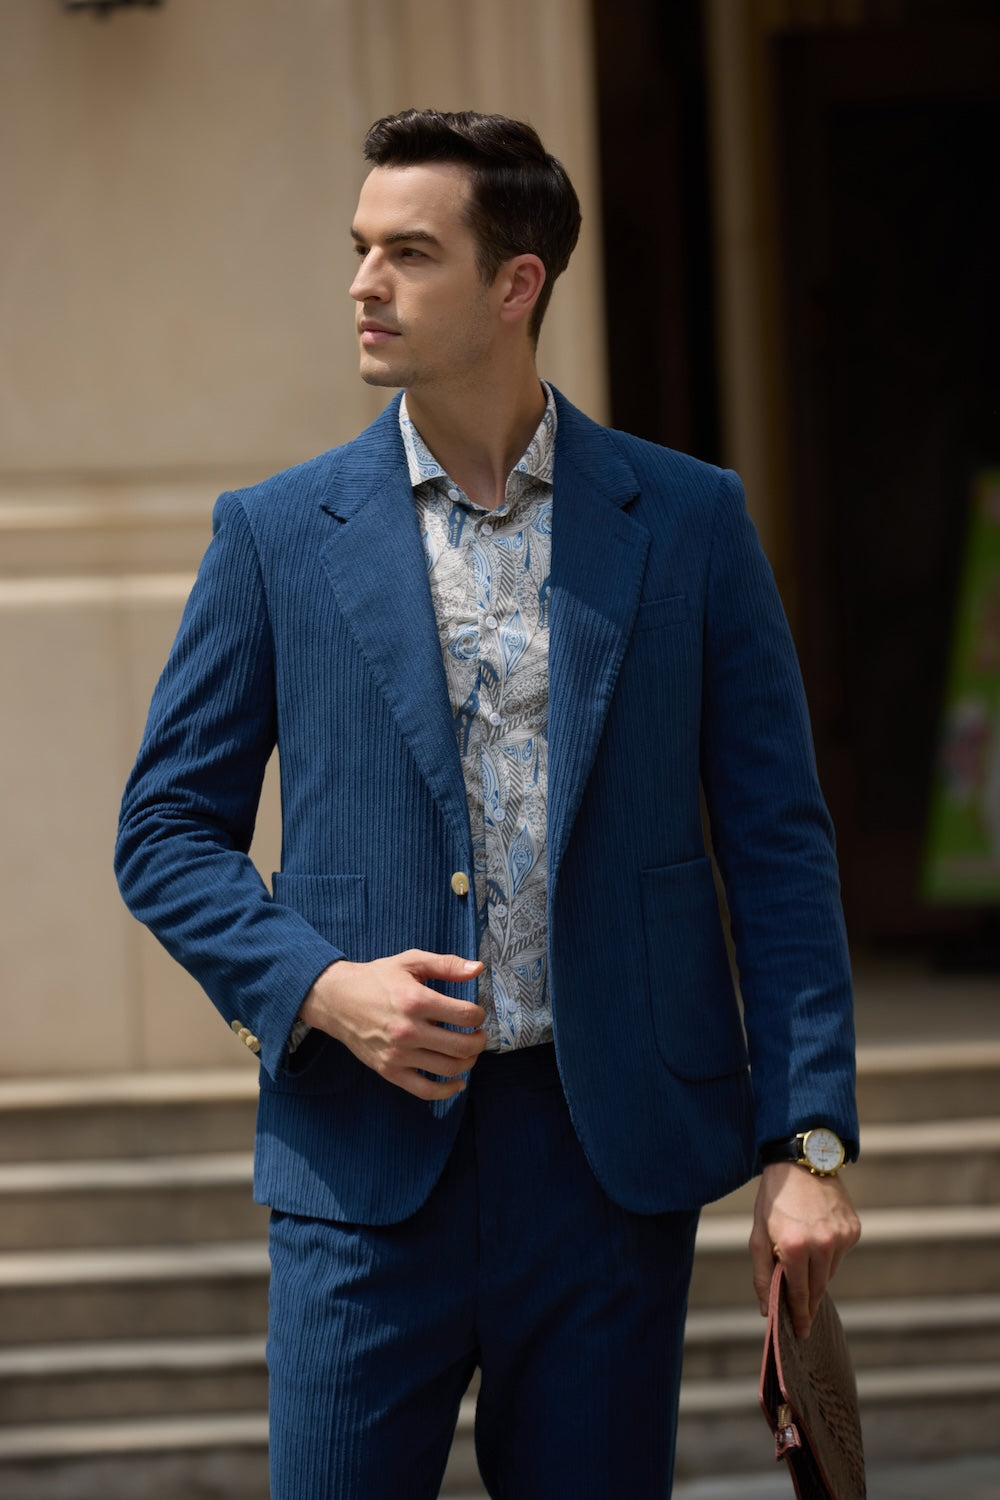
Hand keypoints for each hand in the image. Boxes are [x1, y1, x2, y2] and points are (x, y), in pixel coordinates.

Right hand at [299, 950, 485, 1100]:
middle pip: (461, 1046)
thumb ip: (447, 965)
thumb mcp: (411, 962)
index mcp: (416, 1001)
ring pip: (448, 1068)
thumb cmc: (377, 978)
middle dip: (479, 1041)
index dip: (479, 1015)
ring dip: (468, 1062)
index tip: (476, 1013)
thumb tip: (479, 969)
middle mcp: (408, 1031)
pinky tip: (458, 1082)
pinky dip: (447, 1091)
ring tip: (469, 1051)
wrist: (336, 1000)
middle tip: (479, 1034)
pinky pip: (425, 1090)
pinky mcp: (389, 1071)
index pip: (465, 1016)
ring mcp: (398, 1055)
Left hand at [750, 1163, 860, 1338]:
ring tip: (804, 1257)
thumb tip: (768, 1309)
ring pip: (830, 1272)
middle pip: (818, 1288)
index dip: (800, 1316)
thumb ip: (763, 1275)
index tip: (801, 1333)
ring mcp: (841, 1237)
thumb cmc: (775, 1199)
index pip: (799, 1294)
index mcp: (794, 1247)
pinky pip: (840, 1255)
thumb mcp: (759, 1234)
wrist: (801, 1162)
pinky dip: (829, 1254)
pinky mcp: (853, 1229)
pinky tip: (818, 1238)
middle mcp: (822, 1244)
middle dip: (809, 1303)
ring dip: (817, 1274)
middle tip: (803, 1317)